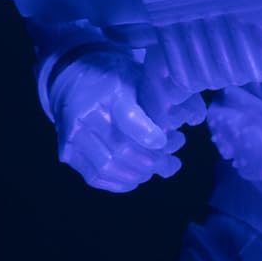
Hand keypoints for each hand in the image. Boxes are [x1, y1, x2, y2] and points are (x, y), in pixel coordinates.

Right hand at [49, 51, 202, 192]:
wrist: (71, 78)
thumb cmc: (114, 78)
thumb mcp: (138, 78)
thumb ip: (159, 103)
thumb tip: (195, 121)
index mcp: (109, 90)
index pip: (128, 117)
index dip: (148, 134)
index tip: (164, 142)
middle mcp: (87, 113)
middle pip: (121, 149)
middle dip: (151, 161)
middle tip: (171, 163)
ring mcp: (73, 134)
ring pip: (108, 166)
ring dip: (137, 174)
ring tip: (155, 170)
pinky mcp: (67, 151)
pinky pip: (94, 176)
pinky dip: (118, 182)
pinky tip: (135, 178)